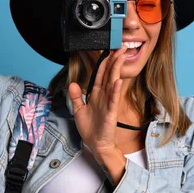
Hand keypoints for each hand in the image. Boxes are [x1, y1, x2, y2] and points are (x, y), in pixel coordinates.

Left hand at [67, 44, 128, 158]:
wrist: (96, 144)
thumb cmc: (90, 129)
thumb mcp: (78, 111)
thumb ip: (75, 97)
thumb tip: (72, 84)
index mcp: (96, 95)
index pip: (101, 75)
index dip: (104, 63)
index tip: (108, 52)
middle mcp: (104, 96)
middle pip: (109, 75)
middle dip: (114, 61)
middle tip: (120, 48)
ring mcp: (109, 103)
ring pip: (113, 83)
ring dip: (116, 70)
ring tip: (120, 57)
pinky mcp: (111, 112)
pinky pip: (113, 99)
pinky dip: (115, 90)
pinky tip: (118, 81)